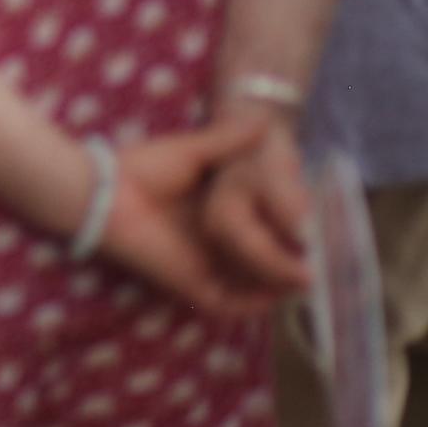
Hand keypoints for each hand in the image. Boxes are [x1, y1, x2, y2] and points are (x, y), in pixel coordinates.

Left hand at [98, 114, 299, 322]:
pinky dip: (254, 303)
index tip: (315, 226)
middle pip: (258, 265)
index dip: (283, 232)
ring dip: (277, 284)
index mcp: (209, 216)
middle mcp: (209, 246)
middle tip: (322, 258)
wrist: (106, 194)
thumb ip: (227, 141)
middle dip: (288, 263)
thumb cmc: (140, 169)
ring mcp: (202, 268)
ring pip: (250, 287)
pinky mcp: (192, 286)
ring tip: (308, 274)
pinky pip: (230, 305)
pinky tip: (278, 292)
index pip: (256, 233)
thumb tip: (262, 122)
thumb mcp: (193, 151)